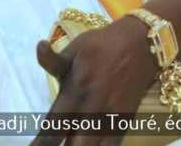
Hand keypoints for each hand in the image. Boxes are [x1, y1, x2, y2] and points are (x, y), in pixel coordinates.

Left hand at [31, 16, 157, 145]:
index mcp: (73, 94)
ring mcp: (109, 120)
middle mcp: (90, 112)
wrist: (141, 45)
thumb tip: (38, 47)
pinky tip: (89, 143)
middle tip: (51, 143)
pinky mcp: (123, 123)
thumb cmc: (102, 46)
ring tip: (71, 141)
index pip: (51, 132)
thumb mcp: (74, 49)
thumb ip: (52, 61)